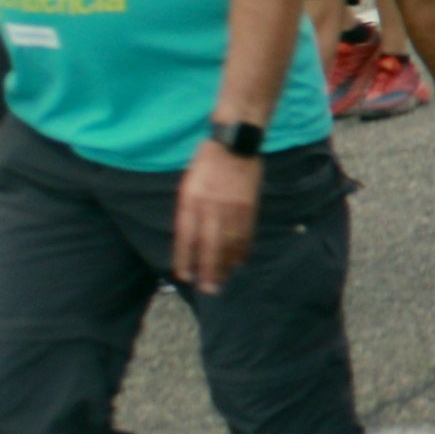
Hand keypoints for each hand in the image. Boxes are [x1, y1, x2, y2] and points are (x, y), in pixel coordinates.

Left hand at [173, 142, 259, 293]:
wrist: (234, 144)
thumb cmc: (206, 165)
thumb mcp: (188, 186)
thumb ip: (189, 212)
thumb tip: (190, 240)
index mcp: (191, 201)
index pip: (186, 237)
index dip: (185, 259)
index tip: (184, 276)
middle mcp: (211, 207)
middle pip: (208, 246)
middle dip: (208, 270)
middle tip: (208, 289)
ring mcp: (232, 207)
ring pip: (229, 243)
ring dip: (226, 265)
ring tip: (223, 281)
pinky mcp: (249, 206)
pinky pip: (245, 233)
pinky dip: (242, 250)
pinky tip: (239, 262)